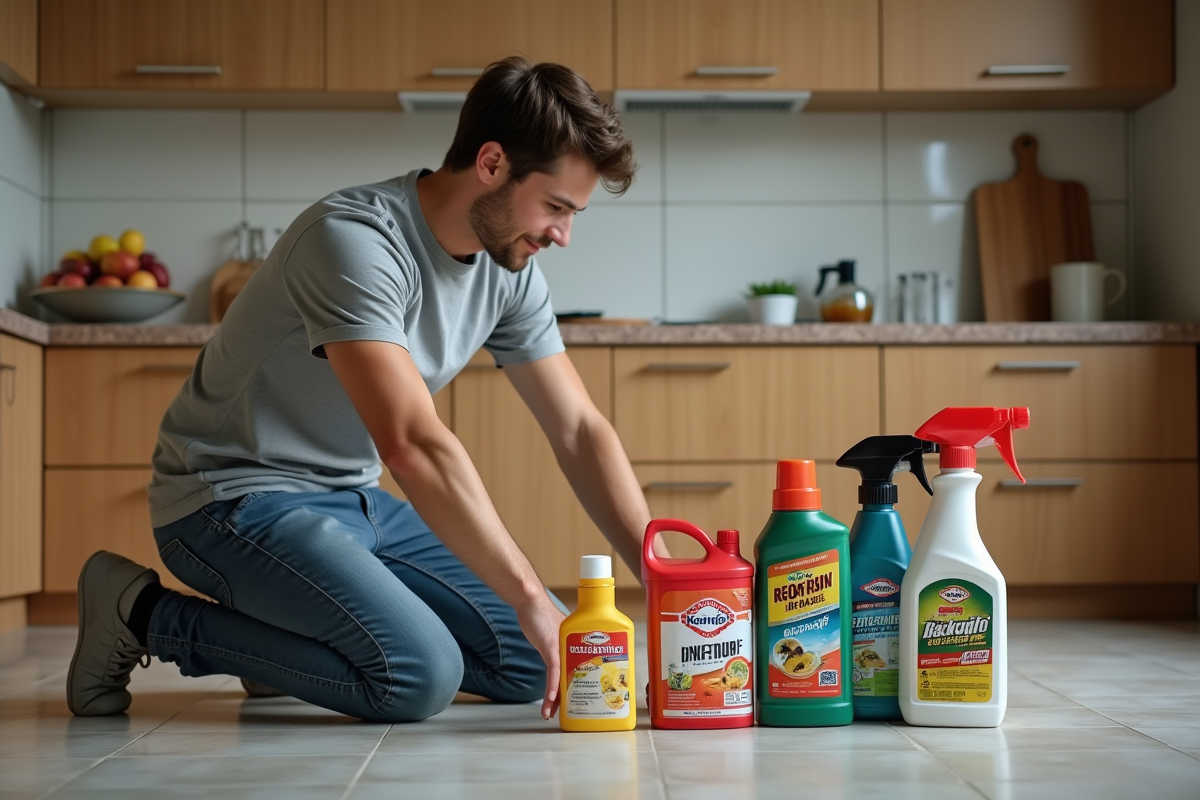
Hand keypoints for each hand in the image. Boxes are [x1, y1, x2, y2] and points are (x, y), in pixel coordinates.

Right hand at [516, 593, 566, 719]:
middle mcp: (573, 650)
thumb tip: (559, 664)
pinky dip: (551, 688)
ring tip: (553, 714)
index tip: (573, 703)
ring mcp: (563, 650)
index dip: (576, 690)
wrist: (532, 603)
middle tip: (567, 714)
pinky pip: (553, 674)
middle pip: (574, 680)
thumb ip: (559, 650)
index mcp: (575, 649)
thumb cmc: (541, 617)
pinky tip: (550, 701)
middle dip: (569, 699)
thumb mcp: (555, 637)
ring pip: (563, 680)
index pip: (577, 674)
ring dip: (557, 700)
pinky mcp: (552, 649)